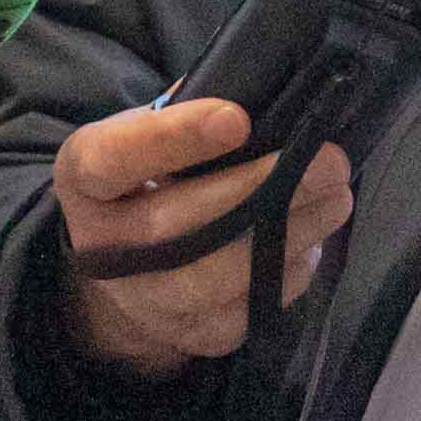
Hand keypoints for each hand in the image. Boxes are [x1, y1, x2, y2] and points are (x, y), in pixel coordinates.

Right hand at [52, 95, 354, 374]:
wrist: (130, 265)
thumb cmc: (151, 179)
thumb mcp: (146, 132)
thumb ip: (188, 109)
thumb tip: (264, 86)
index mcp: (84, 179)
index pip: (114, 159)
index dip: (172, 140)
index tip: (236, 119)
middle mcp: (102, 247)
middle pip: (175, 226)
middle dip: (258, 190)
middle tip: (327, 161)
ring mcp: (145, 300)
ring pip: (218, 276)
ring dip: (288, 234)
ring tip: (336, 197)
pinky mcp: (191, 334)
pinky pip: (247, 307)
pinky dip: (289, 272)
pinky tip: (311, 239)